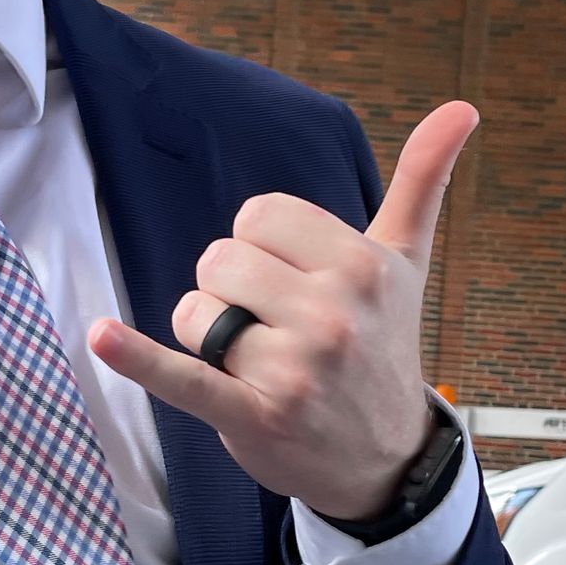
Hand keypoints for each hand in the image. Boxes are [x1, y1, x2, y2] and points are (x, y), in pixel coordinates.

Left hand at [90, 101, 478, 520]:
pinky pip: (183, 376)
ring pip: (197, 312)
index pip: (258, 215)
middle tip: (274, 328)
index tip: (293, 282)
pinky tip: (102, 337)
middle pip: (220, 259)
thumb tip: (463, 105)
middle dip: (230, 291)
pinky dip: (138, 358)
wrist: (385, 458)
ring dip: (210, 337)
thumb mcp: (406, 263)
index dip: (261, 247)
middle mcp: (333, 314)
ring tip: (258, 364)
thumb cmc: (383, 347)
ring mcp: (293, 368)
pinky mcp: (254, 415)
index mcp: (362, 265)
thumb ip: (423, 182)